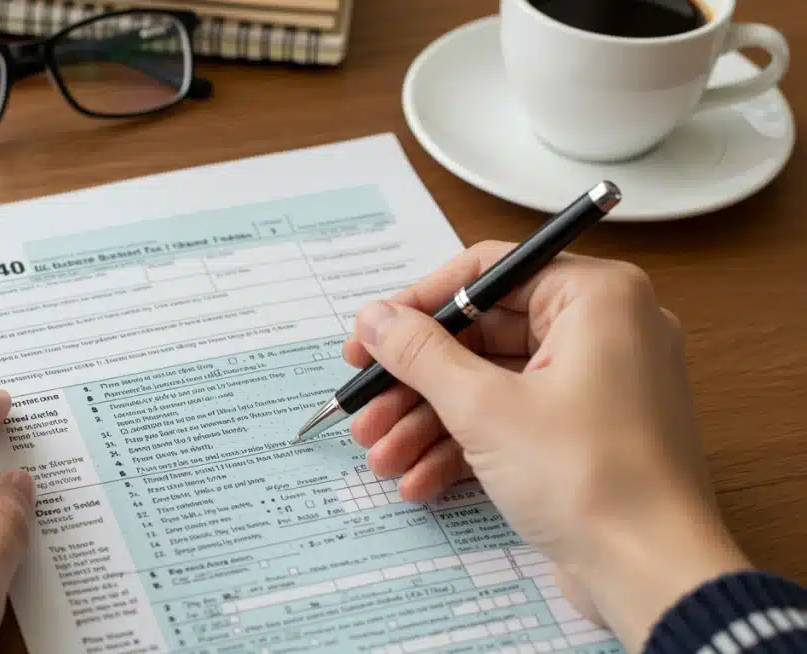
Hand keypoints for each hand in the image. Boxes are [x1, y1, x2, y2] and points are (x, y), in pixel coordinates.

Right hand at [344, 241, 750, 652]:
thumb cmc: (592, 478)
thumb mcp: (484, 408)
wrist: (653, 575)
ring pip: (492, 384)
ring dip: (430, 421)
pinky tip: (420, 480)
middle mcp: (604, 330)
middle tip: (367, 405)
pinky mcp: (587, 433)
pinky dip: (466, 446)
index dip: (419, 304)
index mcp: (596, 297)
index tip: (372, 336)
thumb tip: (375, 318)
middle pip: (482, 335)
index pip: (488, 273)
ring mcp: (598, 384)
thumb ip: (421, 353)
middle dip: (416, 381)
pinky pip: (514, 420)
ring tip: (383, 456)